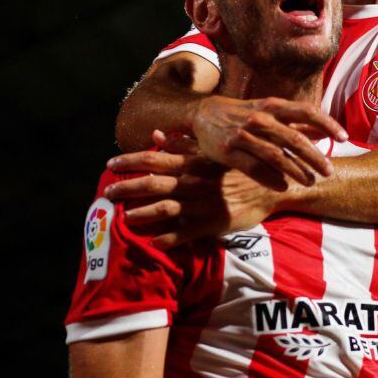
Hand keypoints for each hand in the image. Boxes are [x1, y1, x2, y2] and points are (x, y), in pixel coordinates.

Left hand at [105, 136, 285, 247]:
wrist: (270, 187)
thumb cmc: (237, 168)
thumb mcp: (211, 152)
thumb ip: (182, 145)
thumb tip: (156, 135)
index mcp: (191, 163)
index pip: (153, 159)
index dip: (129, 161)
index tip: (110, 164)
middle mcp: (192, 182)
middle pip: (152, 184)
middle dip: (127, 188)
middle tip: (106, 194)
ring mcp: (201, 203)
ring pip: (165, 208)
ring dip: (143, 214)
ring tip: (126, 218)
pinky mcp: (212, 223)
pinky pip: (185, 233)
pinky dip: (168, 239)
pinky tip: (154, 242)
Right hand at [190, 95, 346, 189]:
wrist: (202, 114)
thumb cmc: (242, 113)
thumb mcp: (269, 112)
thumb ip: (296, 123)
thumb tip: (325, 134)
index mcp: (272, 105)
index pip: (307, 111)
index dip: (327, 124)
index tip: (344, 137)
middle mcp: (260, 118)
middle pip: (294, 139)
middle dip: (314, 157)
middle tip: (329, 171)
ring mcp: (243, 134)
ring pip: (276, 156)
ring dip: (296, 171)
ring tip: (310, 182)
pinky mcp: (228, 151)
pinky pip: (254, 168)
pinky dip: (271, 179)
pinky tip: (283, 187)